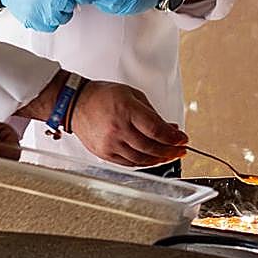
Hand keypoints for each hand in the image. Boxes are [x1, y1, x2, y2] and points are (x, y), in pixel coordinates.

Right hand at [0, 0, 93, 31]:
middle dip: (68, 0)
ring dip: (60, 10)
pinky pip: (53, 25)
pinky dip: (50, 18)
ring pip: (64, 18)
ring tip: (48, 0)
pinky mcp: (35, 23)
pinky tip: (42, 8)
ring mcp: (42, 14)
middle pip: (72, 6)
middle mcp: (50, 1)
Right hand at [69, 81, 186, 165]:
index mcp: (126, 109)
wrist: (75, 103)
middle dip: (171, 150)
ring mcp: (111, 143)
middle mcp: (118, 128)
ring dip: (159, 159)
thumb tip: (169, 128)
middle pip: (152, 146)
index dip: (173, 137)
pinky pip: (130, 163)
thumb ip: (152, 112)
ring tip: (168, 155)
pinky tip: (152, 158)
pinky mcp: (105, 153)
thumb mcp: (131, 94)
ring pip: (142, 158)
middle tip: (180, 150)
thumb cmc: (101, 96)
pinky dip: (144, 162)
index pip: (157, 129)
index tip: (182, 139)